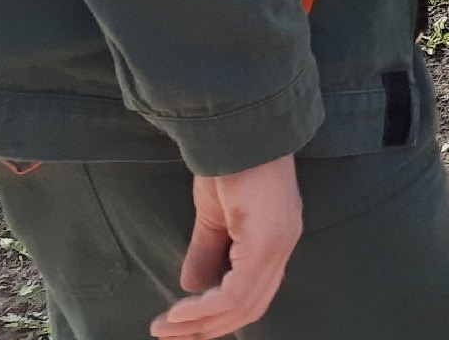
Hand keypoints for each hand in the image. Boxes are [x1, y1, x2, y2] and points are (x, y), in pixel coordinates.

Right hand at [151, 154, 300, 339]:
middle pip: (250, 307)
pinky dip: (204, 308)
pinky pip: (236, 292)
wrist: (236, 130)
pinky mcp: (266, 241)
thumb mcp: (214, 216)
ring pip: (242, 305)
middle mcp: (283, 245)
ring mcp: (278, 244)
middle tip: (167, 336)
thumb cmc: (229, 163)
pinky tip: (178, 313)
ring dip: (200, 322)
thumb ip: (208, 251)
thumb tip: (192, 288)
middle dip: (207, 327)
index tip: (181, 326)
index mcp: (275, 239)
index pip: (254, 294)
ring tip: (165, 328)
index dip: (219, 316)